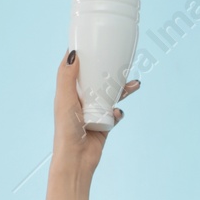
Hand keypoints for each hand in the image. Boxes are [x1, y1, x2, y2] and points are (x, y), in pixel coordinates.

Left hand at [51, 50, 137, 176]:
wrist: (77, 159)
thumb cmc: (66, 129)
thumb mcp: (65, 99)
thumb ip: (67, 77)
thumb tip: (72, 53)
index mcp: (68, 92)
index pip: (74, 68)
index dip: (83, 55)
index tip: (94, 41)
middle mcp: (80, 99)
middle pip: (97, 79)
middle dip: (111, 70)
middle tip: (124, 62)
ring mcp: (93, 111)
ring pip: (111, 94)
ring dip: (122, 89)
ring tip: (134, 85)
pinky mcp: (104, 123)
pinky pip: (116, 111)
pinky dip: (119, 110)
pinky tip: (117, 112)